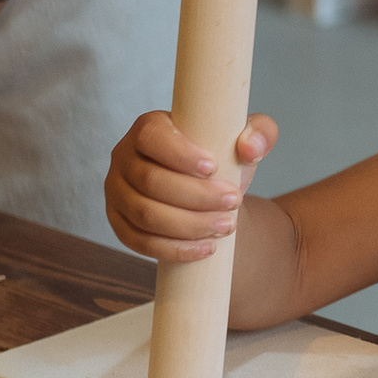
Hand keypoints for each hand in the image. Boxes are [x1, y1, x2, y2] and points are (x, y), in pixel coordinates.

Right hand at [105, 111, 278, 262]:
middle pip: (151, 181)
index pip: (152, 137)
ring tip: (226, 226)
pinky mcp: (119, 222)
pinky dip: (173, 249)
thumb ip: (260, 133)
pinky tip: (205, 248)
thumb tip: (250, 148)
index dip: (180, 154)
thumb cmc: (222, 158)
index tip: (214, 168)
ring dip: (188, 225)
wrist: (208, 190)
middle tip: (233, 201)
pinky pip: (139, 241)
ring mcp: (117, 192)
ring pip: (145, 214)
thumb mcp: (246, 139)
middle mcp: (124, 157)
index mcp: (149, 128)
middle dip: (196, 196)